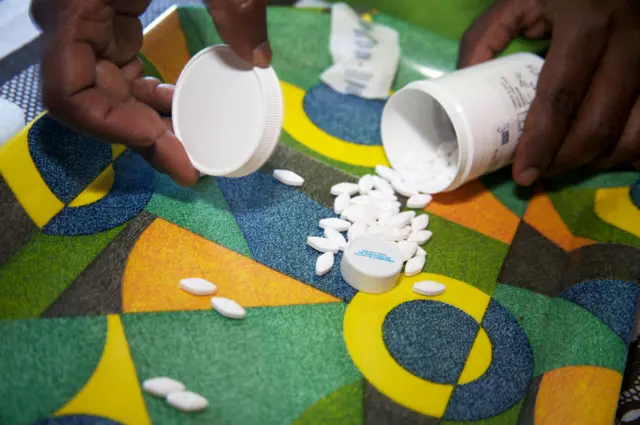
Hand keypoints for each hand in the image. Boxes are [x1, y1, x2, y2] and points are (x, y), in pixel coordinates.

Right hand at [31, 0, 269, 185]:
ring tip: (189, 144)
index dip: (111, 129)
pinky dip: (147, 97)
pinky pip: (118, 71)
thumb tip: (257, 58)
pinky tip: (176, 109)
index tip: (167, 149)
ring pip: (103, 91)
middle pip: (89, 100)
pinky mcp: (108, 22)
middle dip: (138, 137)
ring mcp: (89, 21)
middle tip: (188, 164)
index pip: (68, 90)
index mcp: (80, 3)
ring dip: (144, 122)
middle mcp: (73, 18)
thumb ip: (235, 3)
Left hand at [458, 0, 639, 185]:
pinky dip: (630, 146)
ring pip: (633, 129)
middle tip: (541, 173)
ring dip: (599, 158)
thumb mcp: (521, 0)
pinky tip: (606, 151)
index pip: (560, 98)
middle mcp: (629, 41)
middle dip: (567, 160)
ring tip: (568, 163)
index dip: (541, 143)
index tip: (523, 173)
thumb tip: (464, 81)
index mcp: (586, 23)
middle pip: (598, 122)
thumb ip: (487, 35)